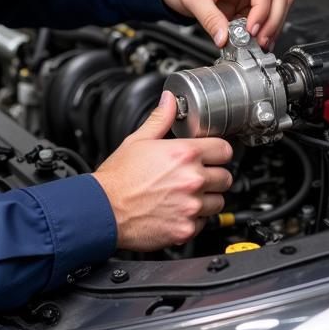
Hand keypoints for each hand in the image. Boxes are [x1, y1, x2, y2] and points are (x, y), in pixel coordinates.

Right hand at [94, 92, 233, 250]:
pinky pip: (205, 222)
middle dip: (214, 176)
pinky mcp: (186, 228)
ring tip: (187, 196)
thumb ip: (160, 119)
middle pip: (226, 177)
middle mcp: (193, 180)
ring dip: (208, 199)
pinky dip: (196, 219)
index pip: (225, 150)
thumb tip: (169, 100)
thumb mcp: (138, 140)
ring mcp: (191, 206)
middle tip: (196, 177)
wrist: (103, 210)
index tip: (211, 156)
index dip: (218, 152)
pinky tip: (179, 211)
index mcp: (185, 154)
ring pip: (219, 202)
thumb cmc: (118, 178)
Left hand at [158, 0, 293, 48]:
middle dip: (273, 21)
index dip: (262, 11)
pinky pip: (267, 15)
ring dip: (272, 27)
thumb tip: (224, 39)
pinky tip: (256, 40)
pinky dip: (265, 29)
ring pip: (278, 6)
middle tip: (261, 42)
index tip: (251, 31)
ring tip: (258, 44)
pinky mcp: (251, 0)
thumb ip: (210, 19)